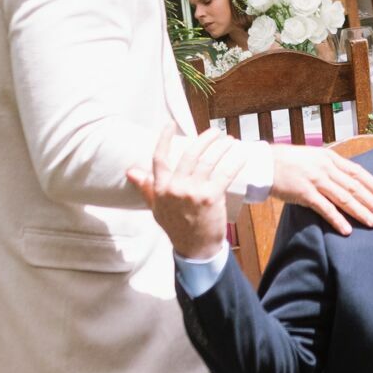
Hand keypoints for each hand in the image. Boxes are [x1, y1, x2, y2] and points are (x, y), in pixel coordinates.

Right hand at [125, 128, 246, 258]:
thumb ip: (145, 187)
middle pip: (190, 154)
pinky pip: (224, 173)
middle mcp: (175, 188)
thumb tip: (131, 171)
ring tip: (229, 140)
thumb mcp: (156, 208)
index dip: (164, 139)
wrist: (195, 248)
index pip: (159, 158)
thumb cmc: (176, 227)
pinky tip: (241, 154)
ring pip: (208, 161)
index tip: (170, 124)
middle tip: (215, 132)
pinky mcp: (211, 198)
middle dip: (204, 139)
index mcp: (161, 189)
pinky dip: (234, 161)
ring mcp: (193, 192)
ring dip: (221, 147)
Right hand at [270, 144, 372, 235]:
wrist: (264, 163)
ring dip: (360, 211)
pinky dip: (337, 220)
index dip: (371, 183)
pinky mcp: (305, 193)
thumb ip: (328, 165)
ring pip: (344, 198)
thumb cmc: (287, 160)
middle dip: (371, 201)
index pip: (356, 171)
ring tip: (372, 222)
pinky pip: (325, 209)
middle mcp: (325, 168)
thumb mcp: (312, 156)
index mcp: (329, 157)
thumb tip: (345, 176)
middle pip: (354, 186)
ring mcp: (316, 180)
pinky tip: (346, 230)